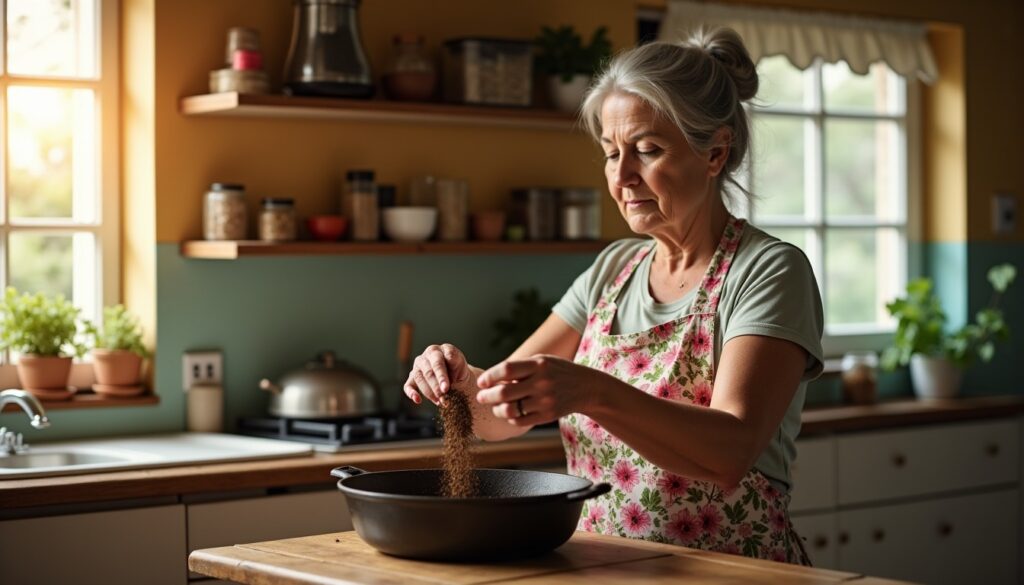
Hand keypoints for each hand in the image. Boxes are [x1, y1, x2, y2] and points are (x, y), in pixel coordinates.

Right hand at [403, 343, 472, 405]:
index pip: (437, 363)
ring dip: (429, 392)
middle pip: (428, 372)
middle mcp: (424, 357)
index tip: (446, 387)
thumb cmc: (457, 368)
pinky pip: (408, 385)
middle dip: (436, 386)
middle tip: (443, 396)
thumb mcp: (460, 363)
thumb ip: (455, 360)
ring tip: (440, 401)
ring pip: (419, 379)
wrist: (456, 375)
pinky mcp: (412, 378)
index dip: (442, 376)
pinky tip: (418, 400)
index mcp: (436, 351)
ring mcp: (417, 367)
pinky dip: (412, 393)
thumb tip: (449, 357)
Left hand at [475, 355, 593, 425]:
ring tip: (495, 407)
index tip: (481, 382)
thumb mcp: (543, 360)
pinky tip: (511, 413)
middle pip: (504, 392)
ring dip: (497, 409)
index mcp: (539, 364)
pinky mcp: (548, 415)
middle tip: (481, 397)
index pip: (506, 369)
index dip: (489, 377)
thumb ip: (520, 367)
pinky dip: (511, 418)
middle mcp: (542, 382)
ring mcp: (545, 400)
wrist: (587, 387)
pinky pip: (520, 421)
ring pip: (510, 410)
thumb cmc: (558, 371)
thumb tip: (491, 379)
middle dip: (487, 396)